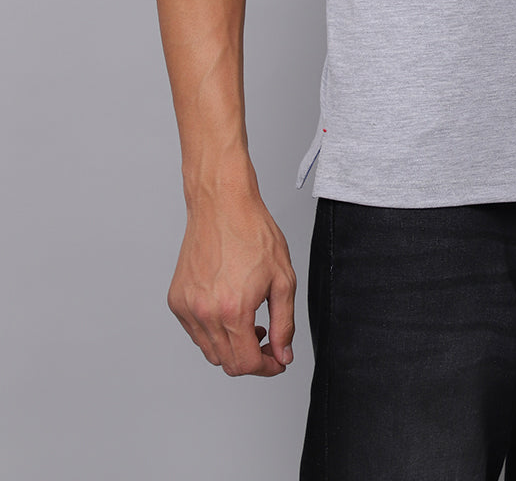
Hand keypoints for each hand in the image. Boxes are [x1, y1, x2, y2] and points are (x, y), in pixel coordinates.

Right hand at [168, 193, 296, 376]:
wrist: (222, 205)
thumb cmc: (253, 233)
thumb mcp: (283, 278)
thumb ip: (284, 323)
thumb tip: (282, 354)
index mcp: (232, 311)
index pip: (246, 364)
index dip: (267, 367)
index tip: (278, 359)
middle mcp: (204, 314)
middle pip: (227, 363)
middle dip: (251, 359)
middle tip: (268, 339)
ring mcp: (186, 308)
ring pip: (209, 351)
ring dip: (232, 347)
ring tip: (250, 322)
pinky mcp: (176, 300)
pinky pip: (195, 332)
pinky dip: (213, 332)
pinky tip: (229, 310)